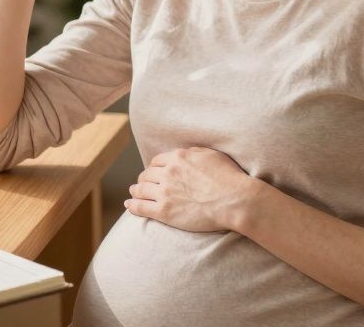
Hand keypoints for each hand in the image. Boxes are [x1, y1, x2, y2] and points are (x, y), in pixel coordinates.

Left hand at [125, 147, 259, 232]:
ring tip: (134, 193)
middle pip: (147, 175)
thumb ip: (192, 153)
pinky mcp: (165, 212)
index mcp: (178, 158)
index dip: (154, 167)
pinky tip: (129, 205)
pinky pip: (141, 207)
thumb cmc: (228, 177)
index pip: (157, 161)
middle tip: (142, 183)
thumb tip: (183, 154)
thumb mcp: (210, 155)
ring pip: (141, 189)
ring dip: (136, 190)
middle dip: (144, 178)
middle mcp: (168, 173)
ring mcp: (165, 193)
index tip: (153, 172)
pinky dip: (132, 205)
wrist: (234, 200)